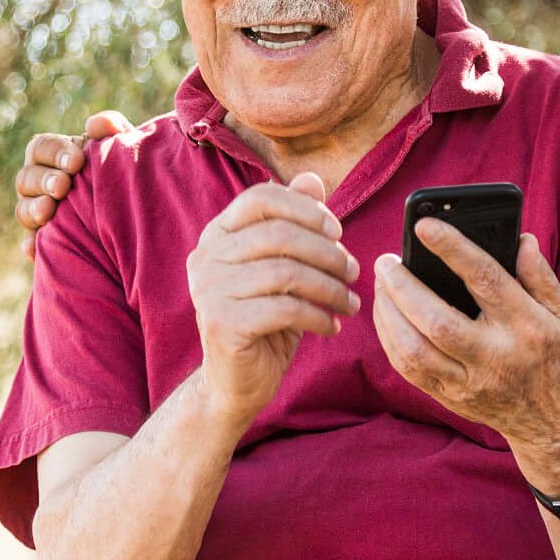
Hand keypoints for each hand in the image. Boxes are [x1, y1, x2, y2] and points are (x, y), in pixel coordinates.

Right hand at [15, 110, 133, 257]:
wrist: (138, 211)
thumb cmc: (125, 170)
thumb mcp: (123, 147)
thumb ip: (113, 129)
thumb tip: (95, 124)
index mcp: (53, 156)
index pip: (40, 148)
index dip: (54, 153)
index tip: (76, 161)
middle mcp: (39, 183)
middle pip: (26, 178)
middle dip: (44, 181)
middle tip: (63, 186)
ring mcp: (38, 212)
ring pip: (23, 209)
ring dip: (33, 209)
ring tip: (49, 210)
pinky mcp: (45, 241)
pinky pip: (31, 244)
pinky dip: (31, 245)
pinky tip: (34, 248)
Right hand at [189, 173, 360, 429]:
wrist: (235, 381)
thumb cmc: (265, 317)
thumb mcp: (282, 266)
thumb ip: (294, 222)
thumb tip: (311, 179)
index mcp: (217, 235)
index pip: (261, 198)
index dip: (305, 209)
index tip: (337, 232)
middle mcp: (205, 257)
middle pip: (279, 234)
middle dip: (326, 251)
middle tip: (353, 271)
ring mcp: (209, 291)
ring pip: (286, 272)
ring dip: (329, 287)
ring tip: (350, 302)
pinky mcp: (222, 324)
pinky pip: (285, 309)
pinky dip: (318, 316)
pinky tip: (332, 326)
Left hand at [371, 222, 559, 488]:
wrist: (556, 426)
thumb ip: (541, 277)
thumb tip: (521, 240)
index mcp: (526, 326)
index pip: (485, 280)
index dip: (453, 249)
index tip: (425, 226)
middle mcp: (495, 356)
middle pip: (437, 320)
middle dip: (403, 287)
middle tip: (386, 261)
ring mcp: (469, 382)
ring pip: (414, 350)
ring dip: (388, 314)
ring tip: (382, 285)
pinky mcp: (451, 398)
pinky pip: (408, 370)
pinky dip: (390, 340)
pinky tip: (386, 316)